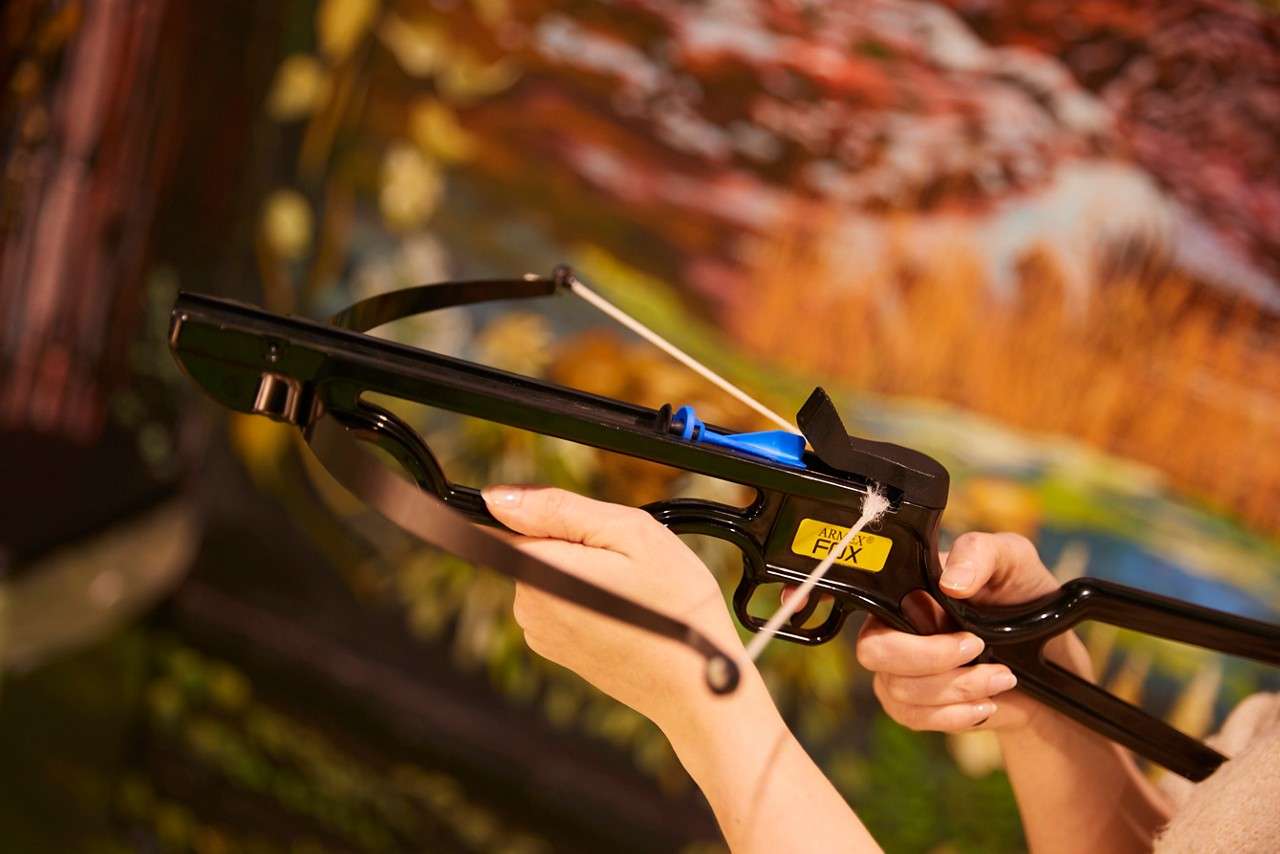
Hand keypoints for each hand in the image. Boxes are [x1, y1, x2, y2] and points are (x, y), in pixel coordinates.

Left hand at [481, 485, 744, 727]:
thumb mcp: (629, 532)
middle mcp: (527, 605)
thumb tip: (497, 497)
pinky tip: (619, 609)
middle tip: (623, 560)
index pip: (513, 518)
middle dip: (574, 541)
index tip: (591, 530)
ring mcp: (538, 631)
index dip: (553, 512)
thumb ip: (558, 508)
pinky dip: (585, 596)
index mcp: (540, 570)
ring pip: (549, 571)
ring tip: (627, 588)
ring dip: (582, 568)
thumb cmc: (675, 604)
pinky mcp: (553, 647)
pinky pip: (559, 601)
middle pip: (534, 544)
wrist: (695, 680)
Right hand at [855, 532, 1072, 732]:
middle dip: (931, 662)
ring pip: (900, 691)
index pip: (875, 609)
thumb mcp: (1011, 559)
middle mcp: (892, 628)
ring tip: (1002, 678)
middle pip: (874, 653)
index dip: (913, 632)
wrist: (1048, 654)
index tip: (970, 638)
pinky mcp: (912, 704)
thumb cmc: (1020, 595)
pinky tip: (986, 704)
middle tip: (980, 652)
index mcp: (904, 589)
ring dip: (958, 689)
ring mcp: (897, 669)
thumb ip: (979, 553)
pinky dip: (954, 716)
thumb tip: (952, 582)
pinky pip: (914, 718)